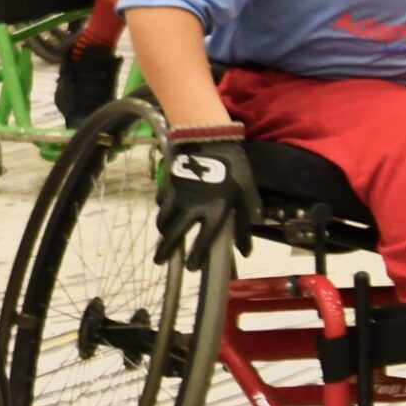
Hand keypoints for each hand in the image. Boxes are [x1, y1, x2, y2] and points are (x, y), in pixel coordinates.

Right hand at [154, 126, 260, 270]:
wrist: (211, 137)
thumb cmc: (233, 166)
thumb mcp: (245, 194)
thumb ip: (244, 224)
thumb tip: (246, 250)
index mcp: (215, 211)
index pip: (203, 241)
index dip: (196, 256)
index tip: (191, 268)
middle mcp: (193, 207)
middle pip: (175, 234)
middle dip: (165, 250)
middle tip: (159, 261)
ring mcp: (178, 195)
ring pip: (164, 219)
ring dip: (163, 231)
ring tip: (163, 237)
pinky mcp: (169, 183)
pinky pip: (162, 201)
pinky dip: (163, 209)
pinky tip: (165, 211)